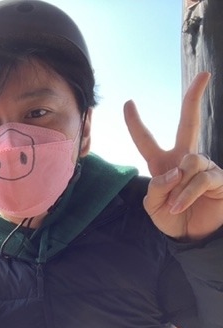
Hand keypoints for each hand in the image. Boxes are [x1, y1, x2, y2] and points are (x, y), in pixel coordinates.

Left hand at [124, 71, 222, 239]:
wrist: (191, 237)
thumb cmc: (171, 218)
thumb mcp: (153, 206)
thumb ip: (155, 188)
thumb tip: (173, 171)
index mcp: (163, 164)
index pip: (146, 140)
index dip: (136, 123)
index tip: (128, 103)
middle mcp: (184, 159)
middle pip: (189, 123)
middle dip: (194, 98)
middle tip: (204, 75)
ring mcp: (203, 166)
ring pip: (188, 162)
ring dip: (178, 186)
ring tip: (175, 204)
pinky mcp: (218, 178)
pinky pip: (200, 178)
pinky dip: (187, 193)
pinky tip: (181, 205)